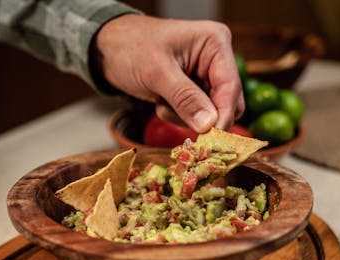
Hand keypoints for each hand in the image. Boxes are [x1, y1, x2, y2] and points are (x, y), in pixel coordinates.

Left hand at [93, 15, 243, 132]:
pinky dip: (175, 115)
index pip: (230, 85)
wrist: (109, 49)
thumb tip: (209, 124)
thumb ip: (184, 98)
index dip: (223, 113)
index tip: (212, 137)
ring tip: (160, 99)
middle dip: (200, 115)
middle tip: (173, 113)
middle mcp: (215, 60)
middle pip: (227, 103)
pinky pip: (195, 116)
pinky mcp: (193, 91)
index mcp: (215, 43)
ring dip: (183, 115)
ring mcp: (205, 77)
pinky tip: (159, 101)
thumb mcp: (157, 72)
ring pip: (210, 114)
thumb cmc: (131, 48)